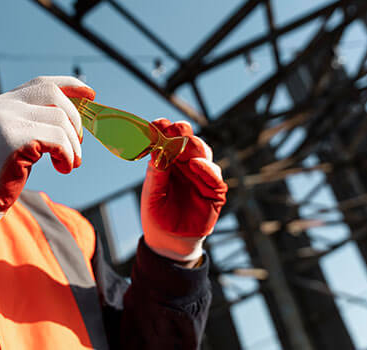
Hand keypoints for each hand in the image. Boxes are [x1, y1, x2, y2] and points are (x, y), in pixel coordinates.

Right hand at [0, 76, 94, 235]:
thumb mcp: (11, 142)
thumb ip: (32, 125)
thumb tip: (70, 120)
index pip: (41, 83)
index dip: (70, 85)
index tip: (90, 94)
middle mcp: (1, 106)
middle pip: (54, 95)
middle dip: (75, 119)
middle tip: (76, 145)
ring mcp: (5, 121)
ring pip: (60, 120)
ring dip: (72, 145)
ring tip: (68, 163)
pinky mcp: (13, 140)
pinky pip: (57, 140)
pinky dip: (67, 155)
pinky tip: (62, 168)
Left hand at [141, 119, 226, 261]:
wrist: (168, 241)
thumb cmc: (157, 214)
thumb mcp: (152, 194)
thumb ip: (156, 174)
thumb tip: (156, 151)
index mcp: (168, 160)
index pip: (168, 138)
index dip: (163, 129)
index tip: (156, 125)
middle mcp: (186, 163)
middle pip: (188, 140)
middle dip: (181, 133)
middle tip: (173, 130)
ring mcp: (201, 175)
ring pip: (203, 152)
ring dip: (194, 147)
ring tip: (183, 146)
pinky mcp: (214, 190)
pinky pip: (214, 175)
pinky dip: (206, 168)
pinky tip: (195, 165)